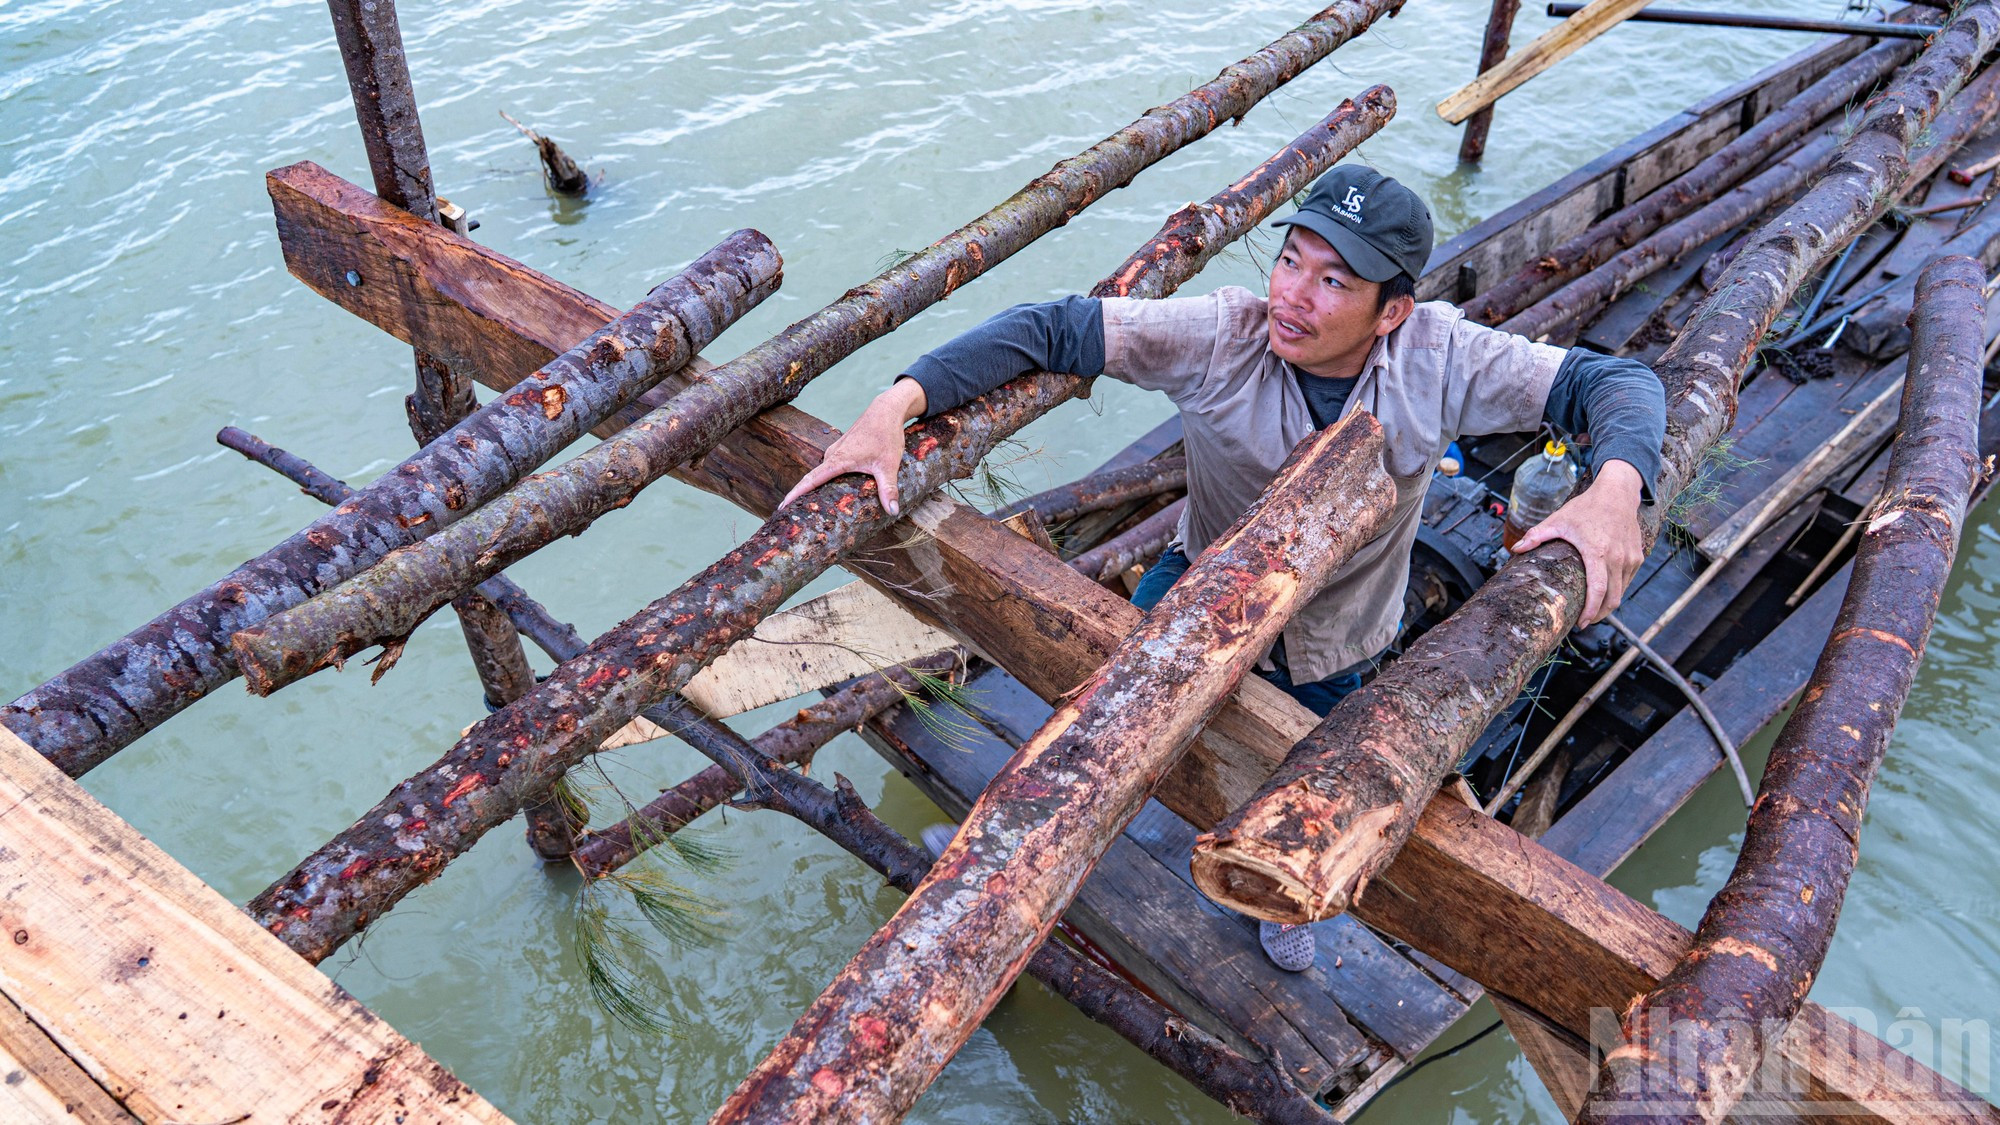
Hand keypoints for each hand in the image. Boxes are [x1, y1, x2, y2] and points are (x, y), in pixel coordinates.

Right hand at [779, 378, 927, 514]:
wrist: (886, 410)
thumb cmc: (886, 435)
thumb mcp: (888, 465)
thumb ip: (888, 489)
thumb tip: (893, 512)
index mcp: (838, 460)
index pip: (811, 481)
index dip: (795, 494)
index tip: (781, 506)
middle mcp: (832, 455)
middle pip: (812, 480)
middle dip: (800, 497)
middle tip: (792, 516)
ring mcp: (835, 451)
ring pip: (821, 473)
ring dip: (814, 489)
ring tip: (808, 508)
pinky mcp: (841, 449)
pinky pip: (828, 468)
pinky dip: (825, 480)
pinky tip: (830, 491)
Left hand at [1509, 459, 1645, 625]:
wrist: (1618, 493)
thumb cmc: (1587, 507)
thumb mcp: (1558, 519)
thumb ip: (1536, 535)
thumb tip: (1515, 549)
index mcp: (1598, 552)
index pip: (1598, 590)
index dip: (1591, 611)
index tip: (1582, 623)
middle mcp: (1618, 558)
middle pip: (1613, 598)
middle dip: (1600, 614)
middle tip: (1584, 621)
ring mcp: (1631, 558)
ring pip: (1622, 591)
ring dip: (1609, 604)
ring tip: (1593, 609)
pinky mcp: (1638, 556)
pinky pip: (1628, 581)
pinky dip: (1618, 590)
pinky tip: (1605, 592)